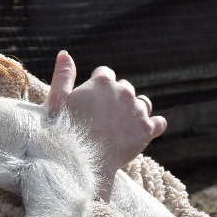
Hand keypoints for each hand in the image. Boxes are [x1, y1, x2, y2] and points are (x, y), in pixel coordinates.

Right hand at [47, 51, 165, 200]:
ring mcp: (137, 110)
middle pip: (125, 88)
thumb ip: (63, 76)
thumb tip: (65, 54)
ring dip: (135, 110)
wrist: (81, 162)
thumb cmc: (63, 132)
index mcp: (102, 82)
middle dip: (116, 99)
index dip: (97, 86)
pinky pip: (159, 123)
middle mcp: (124, 91)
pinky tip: (143, 133)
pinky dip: (153, 126)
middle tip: (103, 118)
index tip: (91, 100)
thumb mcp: (57, 101)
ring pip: (143, 103)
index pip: (105, 74)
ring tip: (122, 126)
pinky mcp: (147, 130)